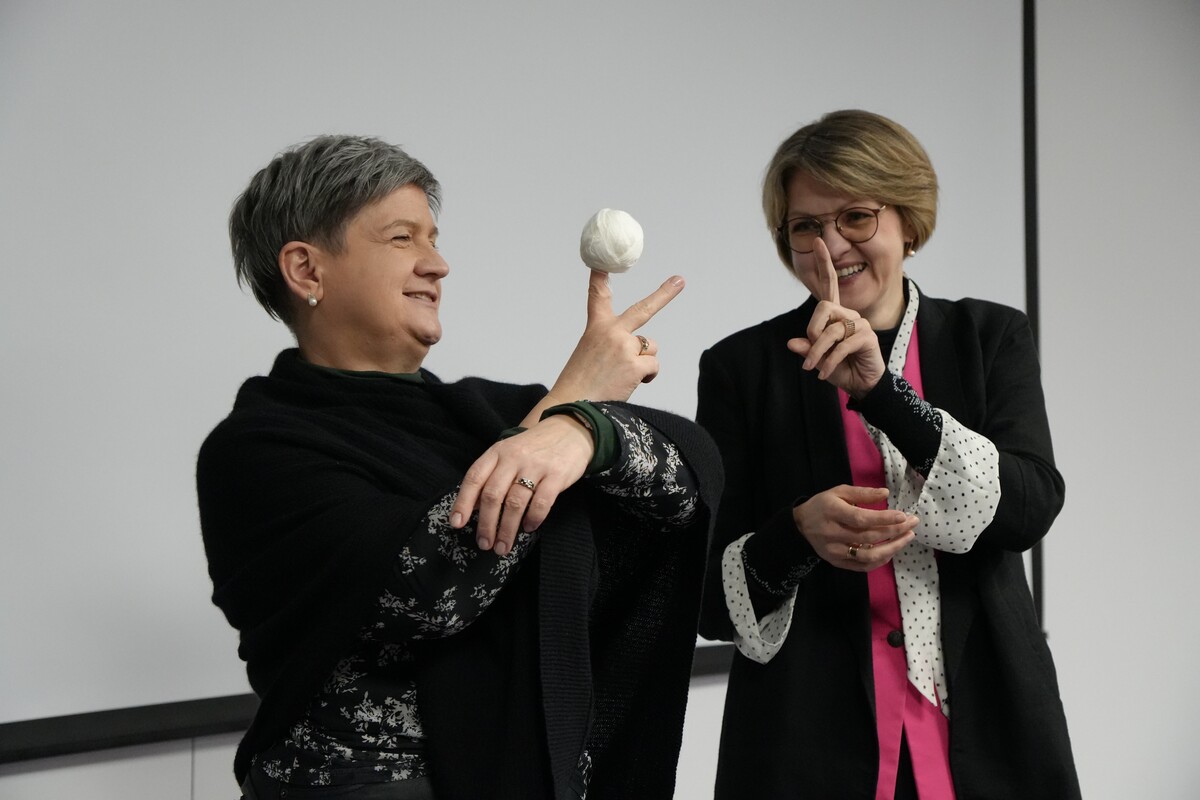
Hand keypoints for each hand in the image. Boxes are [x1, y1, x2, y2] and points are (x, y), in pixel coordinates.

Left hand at [449, 415, 592, 555]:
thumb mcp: (508, 453)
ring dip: (507, 529)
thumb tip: (472, 506)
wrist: (570, 429)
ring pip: (515, 502)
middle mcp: (513, 458)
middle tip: (484, 544)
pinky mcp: (556, 475)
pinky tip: (528, 528)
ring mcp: (535, 466)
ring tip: (503, 546)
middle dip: (486, 524)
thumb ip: (490, 475)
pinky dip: (533, 519)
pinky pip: (541, 502)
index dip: (463, 502)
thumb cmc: (534, 447)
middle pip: (492, 495)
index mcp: (497, 453)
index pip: (474, 478)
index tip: (457, 523)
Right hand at [530, 270, 684, 420]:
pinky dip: (646, 377)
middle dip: (664, 294)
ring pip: (650, 348)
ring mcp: (625, 346)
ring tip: (621, 376)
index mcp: (596, 327)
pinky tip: (628, 385)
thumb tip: (641, 355)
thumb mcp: (589, 356)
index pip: (599, 296)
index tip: (602, 261)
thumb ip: (612, 347)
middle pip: (643, 309)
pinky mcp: (635, 364)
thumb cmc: (579, 386)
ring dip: (642, 362)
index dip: (601, 277)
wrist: (572, 408)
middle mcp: (612, 331)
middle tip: (679, 280)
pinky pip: (653, 366)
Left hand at [785, 238, 885, 397]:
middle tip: (809, 355)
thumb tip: (791, 342)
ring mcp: (860, 324)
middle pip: (823, 308)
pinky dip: (830, 361)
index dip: (823, 264)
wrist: (863, 385)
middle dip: (812, 331)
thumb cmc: (841, 369)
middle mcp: (849, 315)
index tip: (816, 242)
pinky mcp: (868, 337)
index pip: (830, 284)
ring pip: (831, 330)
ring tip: (814, 368)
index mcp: (836, 315)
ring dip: (818, 353)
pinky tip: (825, 373)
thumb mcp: (817, 359)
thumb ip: (807, 349)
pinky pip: (842, 345)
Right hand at [794, 485, 917, 571]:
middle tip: (913, 524)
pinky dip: (880, 560)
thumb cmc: (823, 505)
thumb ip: (862, 493)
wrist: (801, 525)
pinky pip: (862, 566)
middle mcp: (833, 534)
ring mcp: (834, 551)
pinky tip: (891, 551)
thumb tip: (886, 493)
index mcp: (832, 512)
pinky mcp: (836, 562)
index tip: (904, 516)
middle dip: (895, 531)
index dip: (884, 519)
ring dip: (892, 549)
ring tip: (907, 538)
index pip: (861, 519)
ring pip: (868, 555)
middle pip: (869, 537)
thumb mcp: (839, 492)